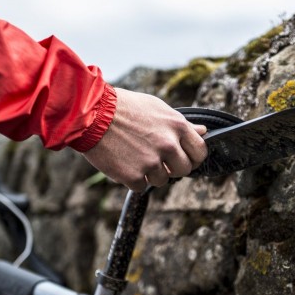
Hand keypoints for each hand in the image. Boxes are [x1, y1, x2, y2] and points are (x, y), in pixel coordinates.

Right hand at [82, 88, 207, 191]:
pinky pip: (141, 186)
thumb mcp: (157, 108)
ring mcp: (151, 162)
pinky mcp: (133, 175)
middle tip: (156, 158)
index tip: (182, 157)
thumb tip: (203, 131)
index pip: (200, 152)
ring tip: (134, 155)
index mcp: (177, 126)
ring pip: (162, 180)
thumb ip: (181, 124)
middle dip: (173, 167)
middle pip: (184, 170)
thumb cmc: (124, 108)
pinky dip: (132, 178)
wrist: (92, 113)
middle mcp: (168, 145)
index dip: (192, 157)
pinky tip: (123, 162)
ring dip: (150, 173)